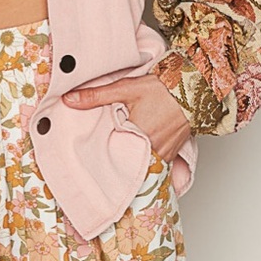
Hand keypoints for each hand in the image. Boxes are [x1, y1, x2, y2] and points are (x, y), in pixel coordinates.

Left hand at [61, 74, 191, 162]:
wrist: (191, 89)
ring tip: (112, 166)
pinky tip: (133, 160)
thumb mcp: (125, 88)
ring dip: (129, 166)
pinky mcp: (170, 155)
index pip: (112, 158)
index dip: (98, 163)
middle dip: (113, 168)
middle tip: (95, 172)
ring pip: (141, 168)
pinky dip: (144, 164)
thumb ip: (96, 95)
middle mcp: (151, 151)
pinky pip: (154, 166)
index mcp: (136, 136)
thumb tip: (69, 99)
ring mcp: (163, 156)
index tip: (85, 166)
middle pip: (126, 166)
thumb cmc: (160, 89)